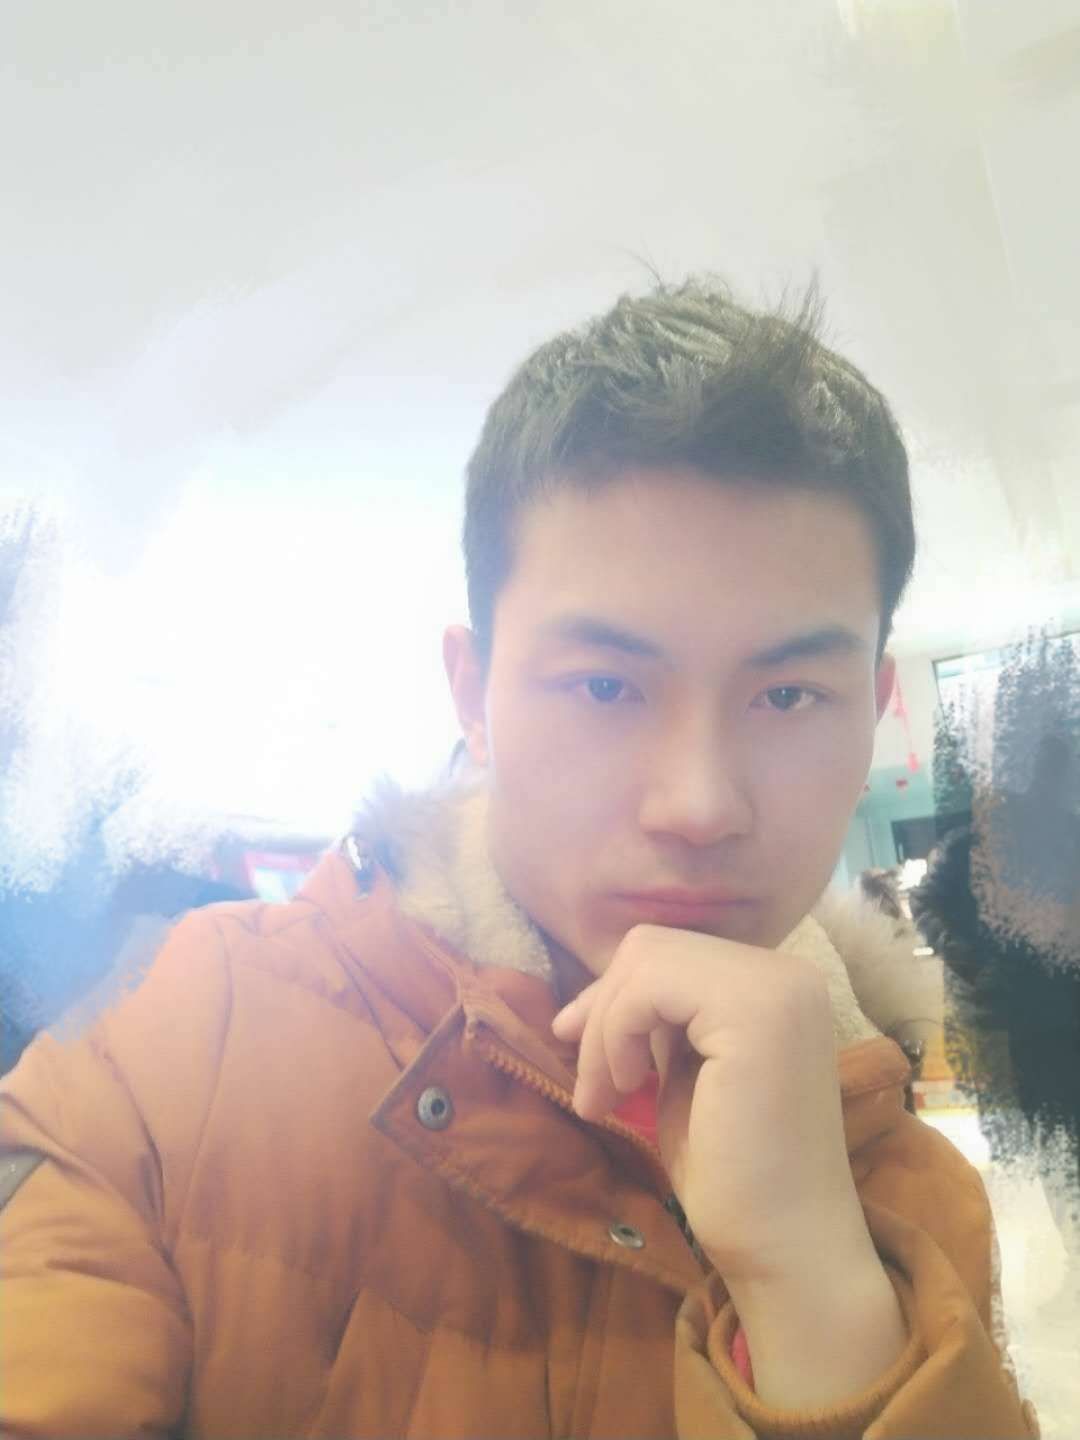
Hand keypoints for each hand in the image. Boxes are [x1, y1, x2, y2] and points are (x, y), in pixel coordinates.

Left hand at [551, 923, 865, 1287]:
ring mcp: (777, 988)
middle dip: (604, 1011)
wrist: (784, 1249)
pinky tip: (626, 1090)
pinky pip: (650, 986)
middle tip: (592, 1089)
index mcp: (778, 986)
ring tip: (606, 1097)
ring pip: (647, 958)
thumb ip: (661, 1025)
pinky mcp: (756, 1014)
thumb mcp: (685, 1075)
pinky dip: (617, 1033)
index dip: (614, 997)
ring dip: (606, 1027)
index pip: (671, 955)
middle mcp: (788, 973)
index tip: (575, 1047)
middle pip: (654, 947)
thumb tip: (594, 996)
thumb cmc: (734, 1176)